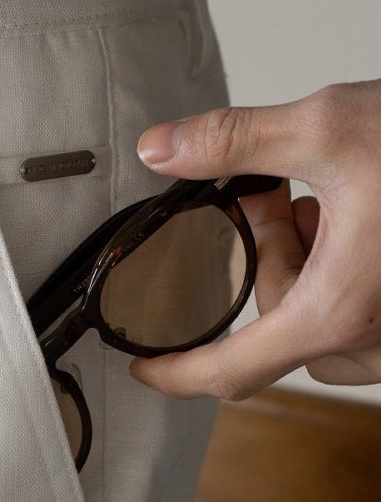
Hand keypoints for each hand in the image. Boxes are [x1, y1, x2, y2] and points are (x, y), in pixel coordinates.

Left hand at [129, 82, 380, 398]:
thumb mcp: (327, 128)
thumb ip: (233, 142)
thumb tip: (160, 149)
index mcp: (337, 311)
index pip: (230, 371)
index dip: (177, 373)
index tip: (144, 366)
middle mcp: (375, 340)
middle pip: (275, 328)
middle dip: (263, 261)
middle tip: (272, 195)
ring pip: (319, 324)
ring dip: (304, 266)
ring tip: (322, 200)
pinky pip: (362, 317)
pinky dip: (342, 273)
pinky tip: (358, 216)